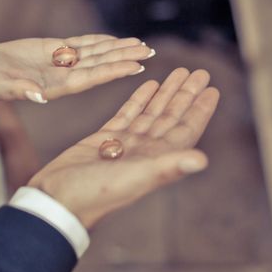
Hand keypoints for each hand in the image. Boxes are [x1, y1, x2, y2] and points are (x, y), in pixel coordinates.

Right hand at [0, 35, 154, 102]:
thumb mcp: (1, 87)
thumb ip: (19, 92)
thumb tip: (38, 96)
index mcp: (57, 86)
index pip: (92, 78)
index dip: (114, 71)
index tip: (136, 66)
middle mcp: (65, 75)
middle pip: (102, 64)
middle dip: (125, 57)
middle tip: (150, 51)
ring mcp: (62, 63)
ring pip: (96, 53)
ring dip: (118, 48)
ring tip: (140, 43)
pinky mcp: (55, 50)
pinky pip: (81, 44)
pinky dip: (99, 40)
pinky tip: (114, 38)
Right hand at [28, 68, 219, 227]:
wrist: (58, 199)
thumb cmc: (96, 193)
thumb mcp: (136, 177)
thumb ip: (168, 167)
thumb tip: (203, 160)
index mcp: (157, 159)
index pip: (186, 129)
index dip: (200, 110)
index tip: (213, 89)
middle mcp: (145, 150)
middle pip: (172, 116)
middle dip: (186, 94)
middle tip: (199, 72)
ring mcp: (126, 143)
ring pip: (152, 112)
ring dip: (166, 93)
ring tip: (179, 72)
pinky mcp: (105, 138)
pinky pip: (129, 113)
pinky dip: (140, 99)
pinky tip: (150, 84)